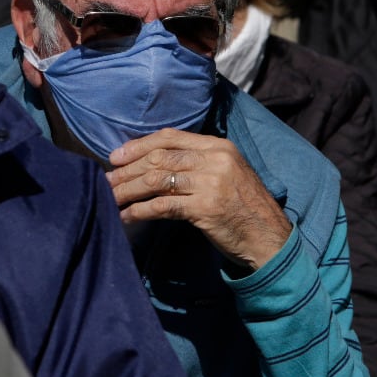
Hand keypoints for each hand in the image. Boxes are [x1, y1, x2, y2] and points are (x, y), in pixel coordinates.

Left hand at [106, 129, 291, 272]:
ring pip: (156, 180)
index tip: (115, 156)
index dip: (139, 146)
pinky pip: (163, 206)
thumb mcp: (226, 174)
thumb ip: (197, 163)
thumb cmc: (244, 208)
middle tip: (106, 180)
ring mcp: (211, 182)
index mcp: (218, 146)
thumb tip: (152, 164)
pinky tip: (126, 216)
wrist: (270, 238)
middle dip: (128, 170)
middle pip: (159, 158)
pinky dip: (140, 211)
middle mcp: (215, 159)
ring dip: (128, 190)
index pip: (170, 137)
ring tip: (110, 197)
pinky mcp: (206, 208)